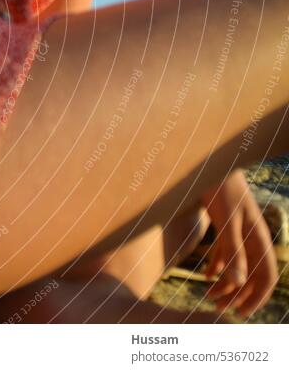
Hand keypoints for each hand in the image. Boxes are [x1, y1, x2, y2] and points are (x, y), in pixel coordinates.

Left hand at [202, 168, 277, 316]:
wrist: (208, 161)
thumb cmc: (221, 187)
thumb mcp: (226, 219)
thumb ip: (232, 250)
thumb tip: (238, 282)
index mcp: (259, 237)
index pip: (267, 275)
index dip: (257, 296)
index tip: (242, 314)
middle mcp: (252, 236)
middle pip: (251, 273)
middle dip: (238, 294)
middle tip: (219, 310)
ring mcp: (239, 230)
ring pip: (238, 264)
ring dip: (226, 283)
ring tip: (209, 297)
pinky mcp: (225, 223)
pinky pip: (226, 251)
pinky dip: (218, 266)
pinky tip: (207, 277)